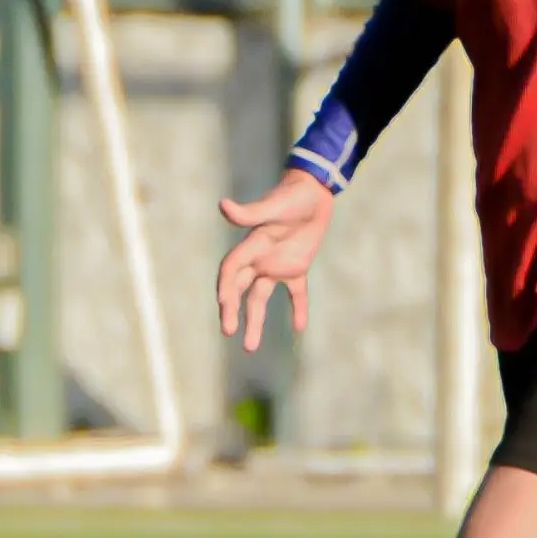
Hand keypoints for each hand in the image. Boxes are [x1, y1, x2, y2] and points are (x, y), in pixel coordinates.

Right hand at [217, 171, 333, 353]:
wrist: (314, 190)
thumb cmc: (292, 195)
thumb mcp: (273, 206)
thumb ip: (250, 212)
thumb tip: (222, 206)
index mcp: (251, 245)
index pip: (231, 271)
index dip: (226, 288)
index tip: (225, 308)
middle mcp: (259, 258)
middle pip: (240, 290)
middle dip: (232, 311)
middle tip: (228, 332)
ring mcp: (277, 264)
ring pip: (260, 297)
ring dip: (255, 320)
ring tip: (250, 347)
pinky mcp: (297, 266)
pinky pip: (295, 292)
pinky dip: (298, 308)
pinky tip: (299, 328)